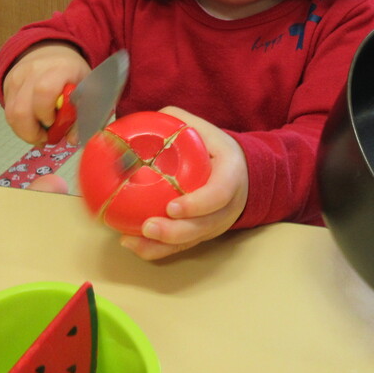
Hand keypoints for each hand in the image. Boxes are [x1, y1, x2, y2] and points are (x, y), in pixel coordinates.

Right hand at [2, 42, 89, 144]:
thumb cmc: (73, 74)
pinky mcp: (7, 85)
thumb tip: (73, 140)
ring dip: (24, 131)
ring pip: (11, 114)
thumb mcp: (87, 88)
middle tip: (46, 138)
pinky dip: (19, 125)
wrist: (52, 52)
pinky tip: (32, 125)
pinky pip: (8, 112)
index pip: (44, 91)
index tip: (55, 123)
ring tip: (39, 135)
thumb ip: (83, 113)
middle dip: (32, 132)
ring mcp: (17, 77)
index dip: (47, 113)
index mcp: (60, 68)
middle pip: (22, 109)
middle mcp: (34, 71)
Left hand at [119, 106, 248, 260]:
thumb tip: (142, 123)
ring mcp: (215, 224)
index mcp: (231, 175)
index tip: (172, 207)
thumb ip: (178, 122)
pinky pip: (180, 248)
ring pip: (190, 242)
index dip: (197, 204)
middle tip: (147, 227)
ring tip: (131, 240)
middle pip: (203, 227)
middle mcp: (227, 206)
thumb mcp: (205, 130)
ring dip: (160, 246)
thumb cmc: (217, 150)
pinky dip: (156, 249)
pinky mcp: (202, 234)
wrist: (242, 173)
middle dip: (174, 232)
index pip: (219, 195)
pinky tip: (132, 243)